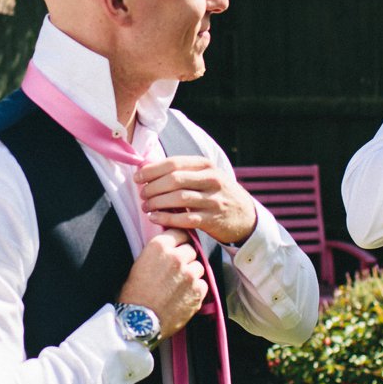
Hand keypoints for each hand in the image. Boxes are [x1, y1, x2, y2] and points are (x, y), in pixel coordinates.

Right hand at [117, 230, 207, 337]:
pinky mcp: (198, 291)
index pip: (179, 233)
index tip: (178, 246)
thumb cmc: (134, 295)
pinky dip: (196, 289)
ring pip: (198, 267)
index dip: (179, 241)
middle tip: (175, 272)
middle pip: (191, 250)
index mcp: (159, 247)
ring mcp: (189, 274)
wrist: (139, 321)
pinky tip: (183, 296)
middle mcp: (177, 257)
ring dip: (192, 274)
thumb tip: (169, 249)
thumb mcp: (140, 264)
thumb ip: (157, 253)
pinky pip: (203, 284)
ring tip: (178, 286)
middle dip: (185, 258)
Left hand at [135, 155, 258, 245]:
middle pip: (174, 180)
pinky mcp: (212, 220)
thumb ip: (183, 171)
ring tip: (146, 206)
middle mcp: (211, 180)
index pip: (174, 163)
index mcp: (206, 165)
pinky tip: (154, 218)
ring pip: (178, 199)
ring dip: (157, 203)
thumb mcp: (206, 175)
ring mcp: (213, 200)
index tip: (137, 177)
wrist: (245, 216)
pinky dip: (166, 218)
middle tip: (142, 194)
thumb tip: (147, 167)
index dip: (152, 170)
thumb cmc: (217, 193)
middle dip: (152, 187)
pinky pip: (185, 219)